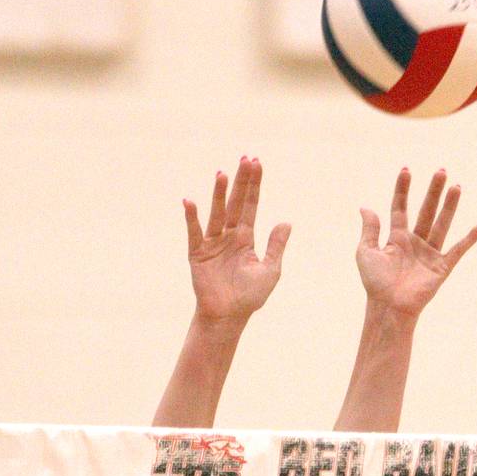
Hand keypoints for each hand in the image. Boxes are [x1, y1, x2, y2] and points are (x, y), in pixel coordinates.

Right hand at [183, 157, 290, 326]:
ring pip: (217, 213)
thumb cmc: (250, 296)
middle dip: (241, 182)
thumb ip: (276, 246)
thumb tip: (286, 222)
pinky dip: (192, 218)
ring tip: (222, 173)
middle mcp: (229, 236)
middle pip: (235, 203)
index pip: (251, 205)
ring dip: (219, 194)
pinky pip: (195, 233)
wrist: (229, 316)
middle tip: (245, 159)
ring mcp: (212, 243)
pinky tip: (190, 201)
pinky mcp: (198, 254)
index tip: (257, 163)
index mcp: (246, 238)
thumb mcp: (270, 270)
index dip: (254, 186)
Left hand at [357, 168, 476, 318]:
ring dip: (449, 206)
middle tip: (441, 171)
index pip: (400, 208)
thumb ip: (369, 229)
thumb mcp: (366, 252)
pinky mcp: (441, 267)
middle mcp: (415, 242)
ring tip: (456, 186)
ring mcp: (430, 253)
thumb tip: (366, 207)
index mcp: (397, 238)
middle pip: (426, 211)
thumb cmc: (375, 283)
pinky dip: (470, 239)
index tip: (407, 170)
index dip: (403, 190)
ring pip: (442, 224)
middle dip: (433, 191)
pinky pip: (458, 250)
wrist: (389, 307)